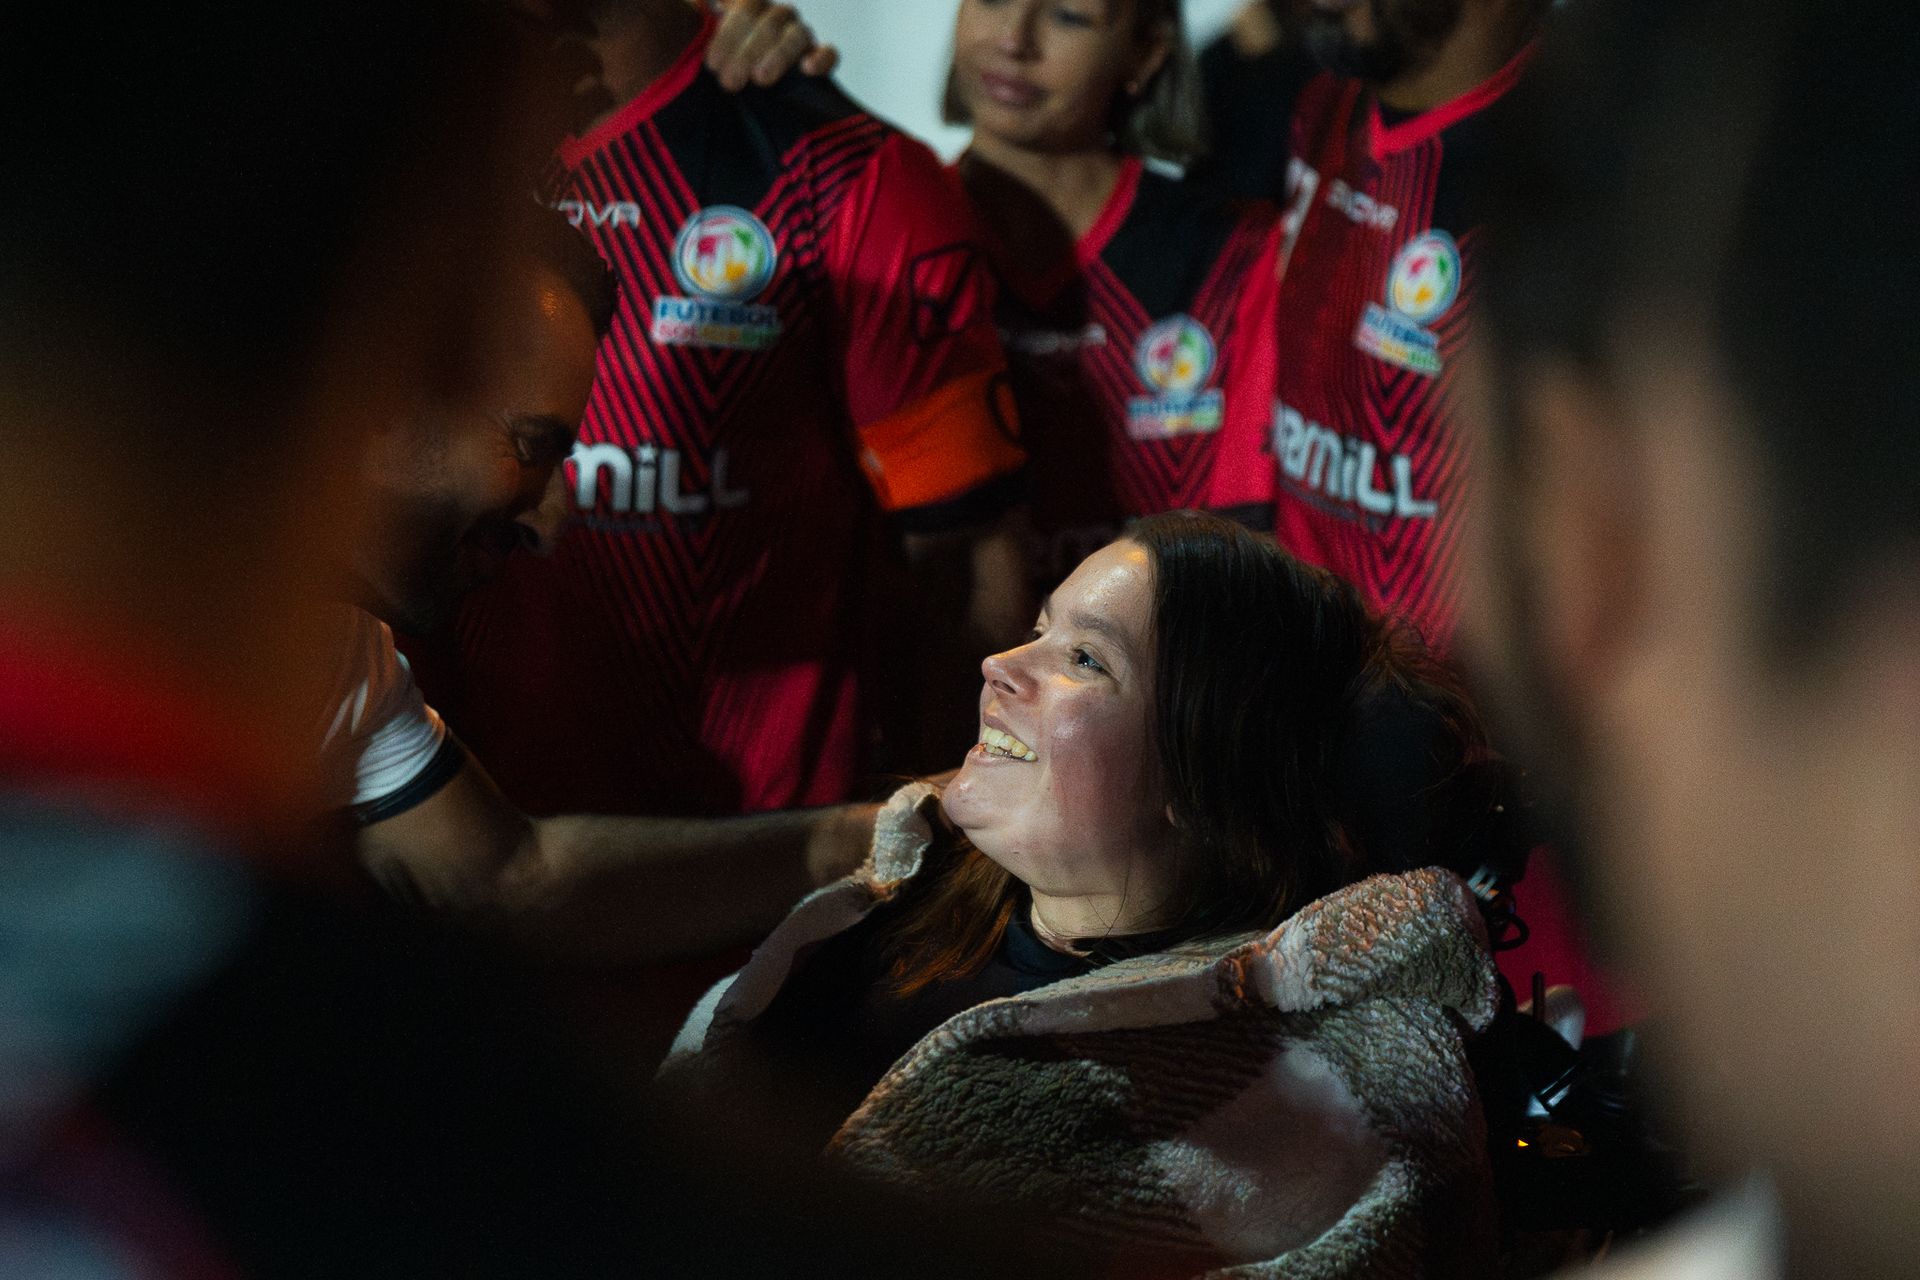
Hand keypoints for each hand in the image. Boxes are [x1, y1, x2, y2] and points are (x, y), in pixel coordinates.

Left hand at [707, 0, 839, 92]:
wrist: (742, 86)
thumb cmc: (718, 65)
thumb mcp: (702, 47)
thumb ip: (696, 25)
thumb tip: (693, 11)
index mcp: (748, 6)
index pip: (745, 7)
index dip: (729, 34)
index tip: (712, 64)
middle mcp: (776, 16)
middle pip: (770, 22)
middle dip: (747, 51)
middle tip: (729, 82)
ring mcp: (799, 35)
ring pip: (797, 34)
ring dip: (778, 55)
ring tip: (760, 80)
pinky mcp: (819, 58)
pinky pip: (830, 52)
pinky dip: (822, 58)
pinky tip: (808, 70)